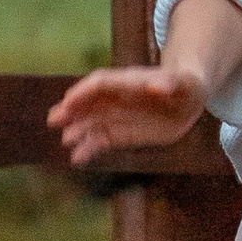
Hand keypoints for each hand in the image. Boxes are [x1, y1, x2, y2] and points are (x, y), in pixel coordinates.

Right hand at [47, 63, 210, 165]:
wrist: (188, 98)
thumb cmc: (185, 85)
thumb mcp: (185, 83)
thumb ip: (171, 84)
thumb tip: (159, 85)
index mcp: (129, 82)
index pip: (100, 83)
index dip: (84, 92)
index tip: (69, 101)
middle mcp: (117, 98)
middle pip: (88, 102)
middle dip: (72, 111)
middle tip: (54, 120)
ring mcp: (117, 116)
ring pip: (91, 123)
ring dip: (77, 131)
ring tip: (66, 141)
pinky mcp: (121, 133)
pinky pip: (100, 140)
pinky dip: (89, 148)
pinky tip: (78, 158)